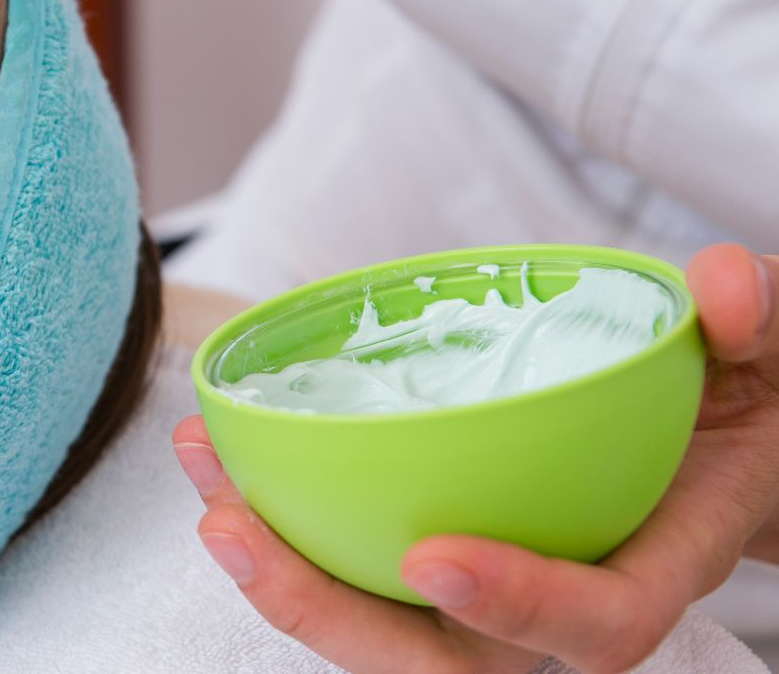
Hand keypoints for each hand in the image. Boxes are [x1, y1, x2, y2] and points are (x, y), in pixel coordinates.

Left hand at [173, 243, 778, 673]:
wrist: (727, 433)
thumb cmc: (743, 398)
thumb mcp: (768, 354)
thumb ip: (755, 318)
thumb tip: (725, 291)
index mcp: (658, 560)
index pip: (599, 623)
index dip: (517, 605)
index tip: (431, 556)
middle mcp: (564, 594)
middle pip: (447, 663)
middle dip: (330, 616)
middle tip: (238, 533)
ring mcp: (495, 587)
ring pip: (381, 626)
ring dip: (280, 572)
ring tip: (205, 489)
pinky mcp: (439, 552)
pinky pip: (354, 566)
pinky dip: (282, 520)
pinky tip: (219, 457)